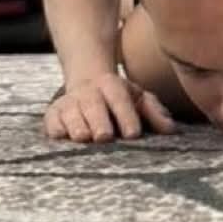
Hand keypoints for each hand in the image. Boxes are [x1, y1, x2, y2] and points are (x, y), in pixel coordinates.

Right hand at [44, 72, 176, 142]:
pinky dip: (57, 130)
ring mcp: (69, 103)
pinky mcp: (53, 115)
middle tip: (105, 136)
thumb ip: (154, 112)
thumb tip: (170, 130)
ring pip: (71, 113)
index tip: (133, 134)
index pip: (120, 99)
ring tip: (83, 138)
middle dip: (98, 120)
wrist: (86, 83)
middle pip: (93, 105)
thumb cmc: (119, 99)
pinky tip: (62, 138)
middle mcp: (88, 92)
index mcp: (112, 85)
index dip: (126, 116)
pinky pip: (52, 123)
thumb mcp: (139, 98)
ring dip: (76, 125)